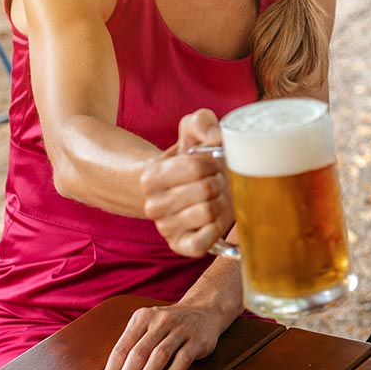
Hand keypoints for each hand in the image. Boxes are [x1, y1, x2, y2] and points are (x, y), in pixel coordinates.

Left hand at [103, 302, 222, 369]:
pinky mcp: (197, 340)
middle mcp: (161, 320)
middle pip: (138, 353)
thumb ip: (134, 344)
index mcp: (142, 317)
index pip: (121, 348)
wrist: (206, 309)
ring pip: (159, 356)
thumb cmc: (171, 325)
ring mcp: (180, 329)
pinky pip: (181, 360)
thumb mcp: (149, 326)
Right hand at [141, 109, 232, 257]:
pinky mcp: (181, 247)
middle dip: (217, 183)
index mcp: (150, 177)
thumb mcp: (194, 131)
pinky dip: (216, 229)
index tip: (208, 165)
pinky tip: (214, 219)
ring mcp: (166, 228)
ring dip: (220, 203)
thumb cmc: (195, 158)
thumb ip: (202, 122)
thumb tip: (215, 138)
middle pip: (205, 190)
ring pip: (208, 213)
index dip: (210, 164)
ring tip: (213, 199)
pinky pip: (203, 242)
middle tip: (213, 183)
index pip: (195, 167)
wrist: (193, 188)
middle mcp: (152, 205)